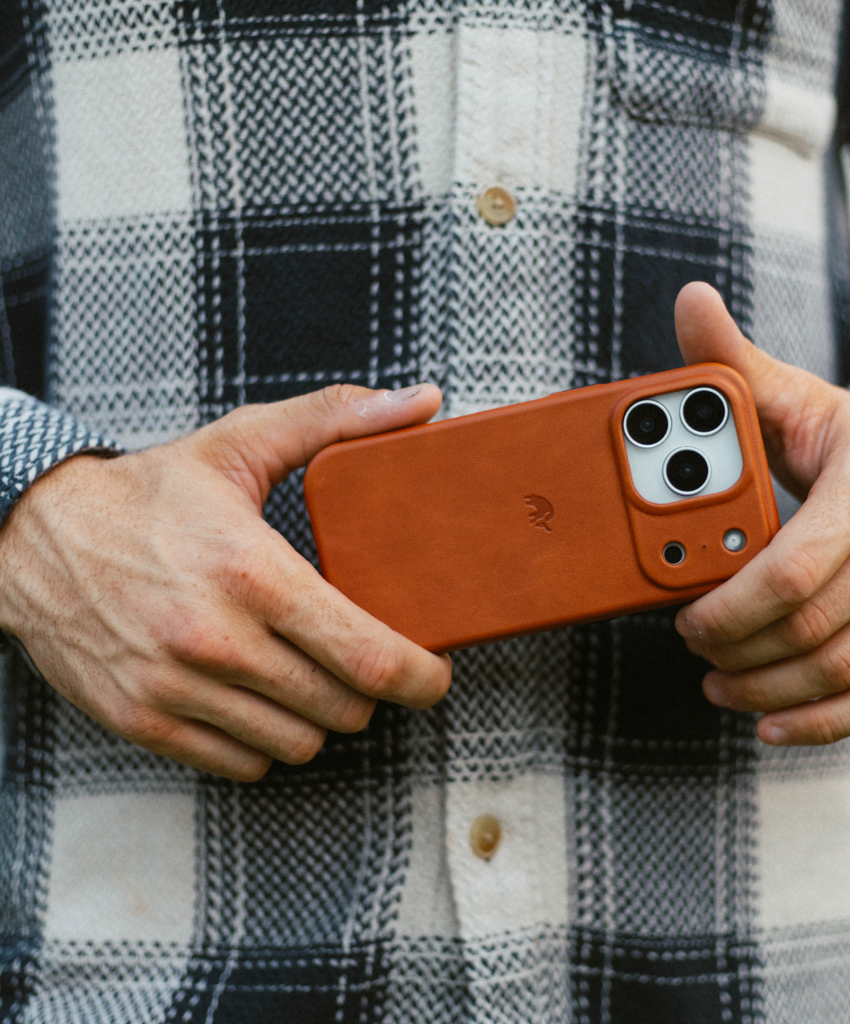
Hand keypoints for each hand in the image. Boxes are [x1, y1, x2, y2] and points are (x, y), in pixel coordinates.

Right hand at [0, 384, 451, 779]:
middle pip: (342, 708)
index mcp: (252, 573)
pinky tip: (261, 698)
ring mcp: (176, 689)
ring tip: (311, 674)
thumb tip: (425, 400)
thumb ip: (338, 418)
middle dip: (369, 688)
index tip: (433, 672)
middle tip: (363, 658)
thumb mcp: (241, 442)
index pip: (365, 655)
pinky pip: (244, 765)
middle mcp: (215, 640)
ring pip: (298, 744)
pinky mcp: (145, 721)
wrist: (33, 537)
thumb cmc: (148, 493)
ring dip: (318, 716)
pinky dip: (266, 741)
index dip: (419, 676)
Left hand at [673, 283, 849, 744]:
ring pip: (845, 669)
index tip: (685, 616)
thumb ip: (736, 365)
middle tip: (694, 648)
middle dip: (740, 649)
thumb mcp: (801, 397)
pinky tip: (773, 723)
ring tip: (719, 683)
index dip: (728, 607)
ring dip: (770, 690)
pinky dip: (827, 720)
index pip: (792, 571)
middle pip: (814, 627)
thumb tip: (688, 302)